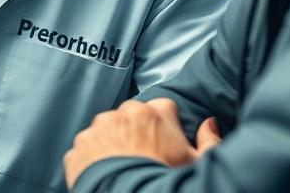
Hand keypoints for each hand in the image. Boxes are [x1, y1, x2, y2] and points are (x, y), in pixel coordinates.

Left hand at [63, 100, 221, 189]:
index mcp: (153, 113)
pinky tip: (105, 174)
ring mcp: (98, 129)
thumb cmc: (164, 182)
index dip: (164, 127)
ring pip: (107, 129)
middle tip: (142, 157)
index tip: (164, 143)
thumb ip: (209, 140)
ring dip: (112, 142)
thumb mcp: (197, 164)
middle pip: (131, 116)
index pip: (162, 108)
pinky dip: (93, 158)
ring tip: (122, 168)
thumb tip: (209, 123)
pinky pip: (87, 148)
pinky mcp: (80, 146)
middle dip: (136, 130)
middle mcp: (123, 114)